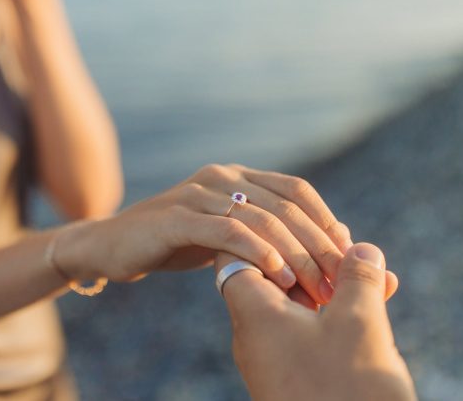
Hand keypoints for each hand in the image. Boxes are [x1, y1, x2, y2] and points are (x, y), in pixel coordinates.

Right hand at [56, 164, 351, 303]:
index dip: (326, 221)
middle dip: (318, 245)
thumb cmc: (174, 244)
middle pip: (285, 205)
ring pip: (262, 218)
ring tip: (313, 286)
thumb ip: (265, 237)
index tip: (348, 259)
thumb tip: (329, 250)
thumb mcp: (224, 236)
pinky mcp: (176, 216)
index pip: (296, 190)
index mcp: (236, 175)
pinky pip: (228, 231)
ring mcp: (197, 193)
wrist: (114, 245)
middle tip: (338, 282)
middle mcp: (221, 176)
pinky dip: (258, 253)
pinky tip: (276, 276)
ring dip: (294, 254)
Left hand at [218, 243, 414, 400]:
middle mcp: (254, 332)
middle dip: (310, 257)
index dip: (265, 230)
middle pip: (270, 275)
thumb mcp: (357, 324)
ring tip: (372, 274)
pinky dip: (334, 315)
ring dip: (330, 286)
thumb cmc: (344, 389)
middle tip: (347, 246)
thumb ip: (356, 279)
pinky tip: (374, 303)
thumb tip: (361, 248)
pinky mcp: (293, 375)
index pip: (237, 252)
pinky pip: (308, 331)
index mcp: (252, 311)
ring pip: (296, 304)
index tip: (295, 220)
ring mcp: (273, 355)